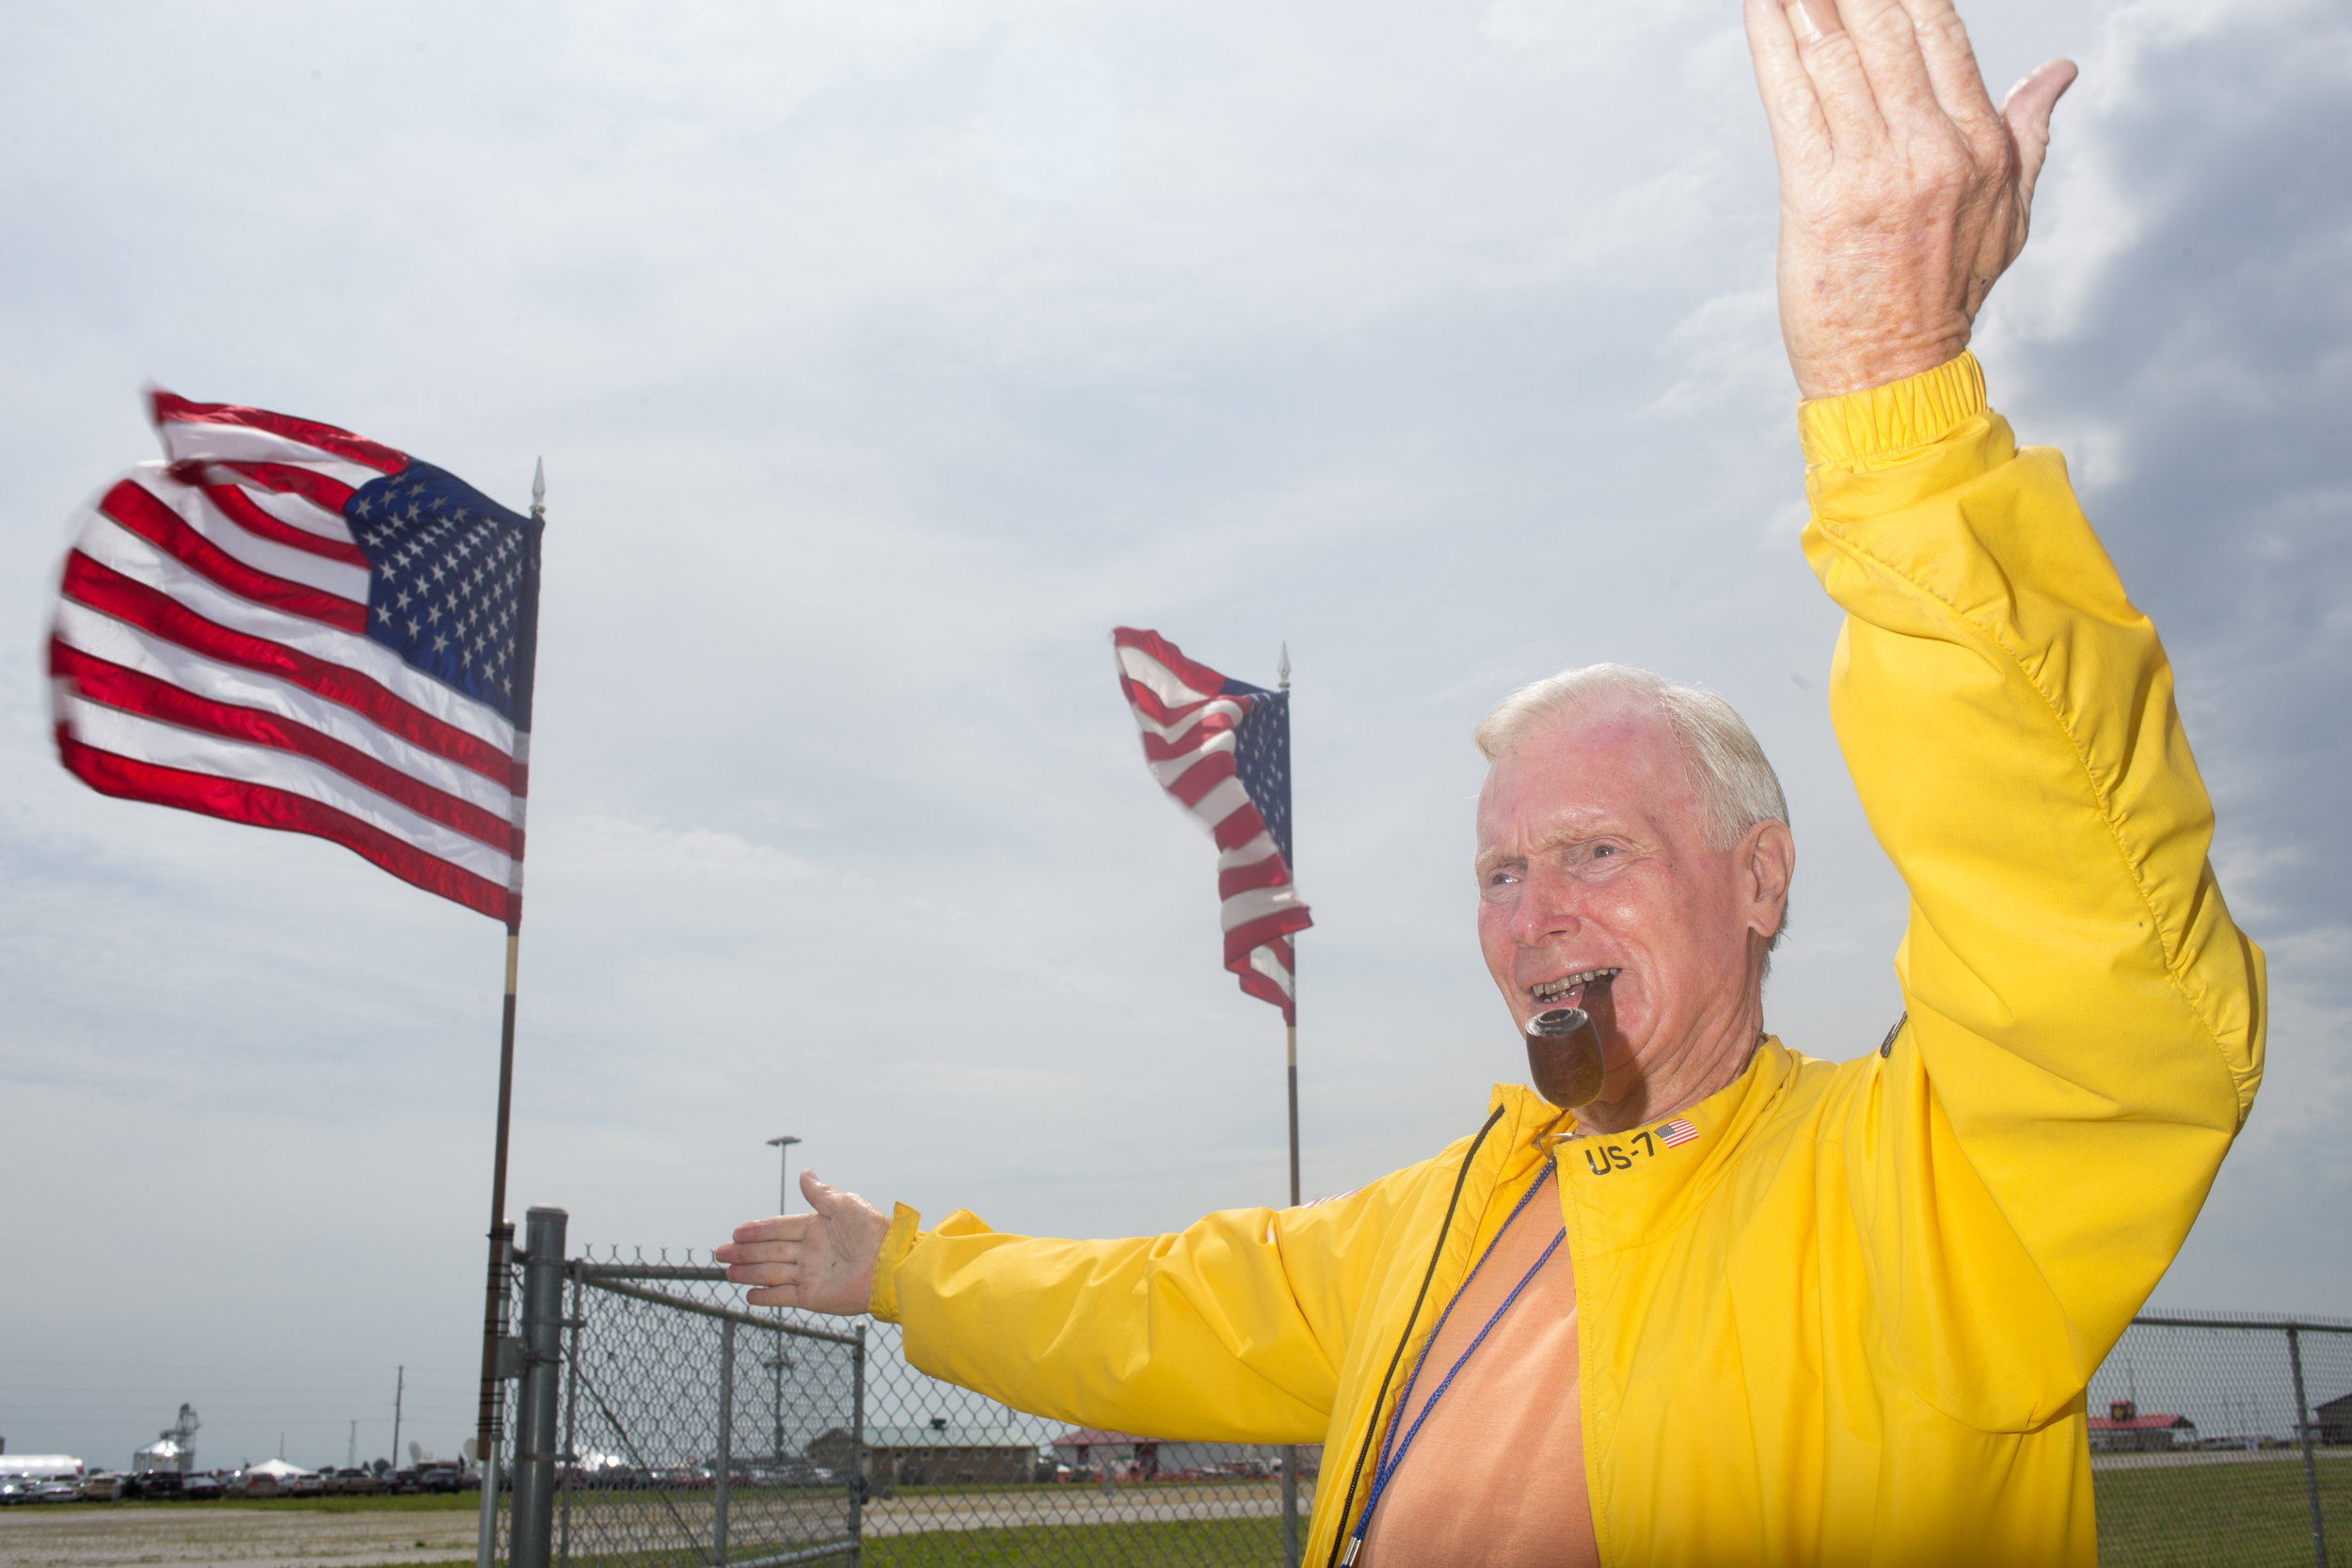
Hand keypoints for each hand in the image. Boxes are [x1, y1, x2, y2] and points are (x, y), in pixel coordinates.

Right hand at [716, 1169, 892, 1315]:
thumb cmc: (872, 1231)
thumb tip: (803, 1173)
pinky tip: (749, 1295)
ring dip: (749, 1272)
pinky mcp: (812, 1296)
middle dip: (744, 1251)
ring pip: (771, 1272)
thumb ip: (819, 1193)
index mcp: (818, 1228)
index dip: (757, 1230)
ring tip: (727, 1272)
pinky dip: (765, 1297)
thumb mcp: (844, 1204)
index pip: (780, 1228)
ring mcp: (811, 1275)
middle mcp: (811, 1251)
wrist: (888, 1265)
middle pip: (770, 1251)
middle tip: (720, 1252)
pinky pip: (783, 1296)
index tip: (736, 1231)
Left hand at [1744, 0, 2075, 398]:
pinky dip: (1771, 40)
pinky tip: (1761, 2)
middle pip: (1889, 23)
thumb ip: (2029, 133)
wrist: (1893, 372)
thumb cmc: (1944, 294)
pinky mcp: (1817, 195)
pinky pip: (1791, 96)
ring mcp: (1874, 169)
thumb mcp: (2010, 214)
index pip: (1941, 28)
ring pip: (1838, 51)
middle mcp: (1932, 147)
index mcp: (1980, 143)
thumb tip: (2060, 72)